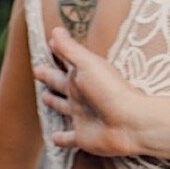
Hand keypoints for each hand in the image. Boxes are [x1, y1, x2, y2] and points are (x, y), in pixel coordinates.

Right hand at [34, 27, 169, 158]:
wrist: (132, 123)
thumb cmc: (111, 90)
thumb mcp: (88, 65)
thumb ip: (70, 49)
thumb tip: (55, 29)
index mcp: (81, 77)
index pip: (65, 63)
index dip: (55, 55)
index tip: (46, 46)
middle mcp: (80, 96)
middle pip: (61, 84)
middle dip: (50, 77)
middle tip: (37, 71)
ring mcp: (82, 116)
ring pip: (63, 108)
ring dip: (54, 103)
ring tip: (44, 97)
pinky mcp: (82, 137)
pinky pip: (68, 138)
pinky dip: (60, 139)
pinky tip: (53, 138)